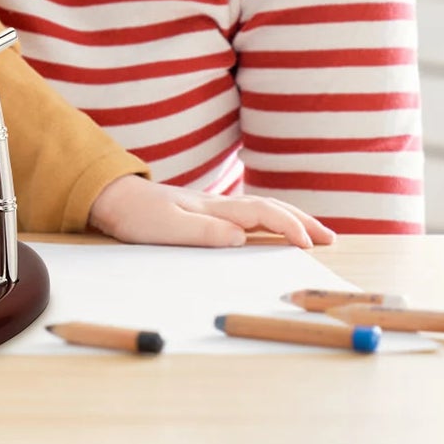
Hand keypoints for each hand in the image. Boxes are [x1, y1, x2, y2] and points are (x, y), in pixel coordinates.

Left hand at [87, 175, 337, 248]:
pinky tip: (276, 231)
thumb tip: (240, 237)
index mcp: (214, 207)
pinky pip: (250, 216)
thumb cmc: (138, 216)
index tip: (309, 244)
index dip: (288, 226)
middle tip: (330, 239)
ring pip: (262, 210)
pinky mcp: (207, 214)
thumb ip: (202, 232)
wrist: (114, 199)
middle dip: (302, 221)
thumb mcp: (166, 228)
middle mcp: (220, 204)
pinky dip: (272, 222)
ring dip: (291, 220)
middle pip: (270, 207)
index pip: (262, 212)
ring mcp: (214, 207)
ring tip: (314, 235)